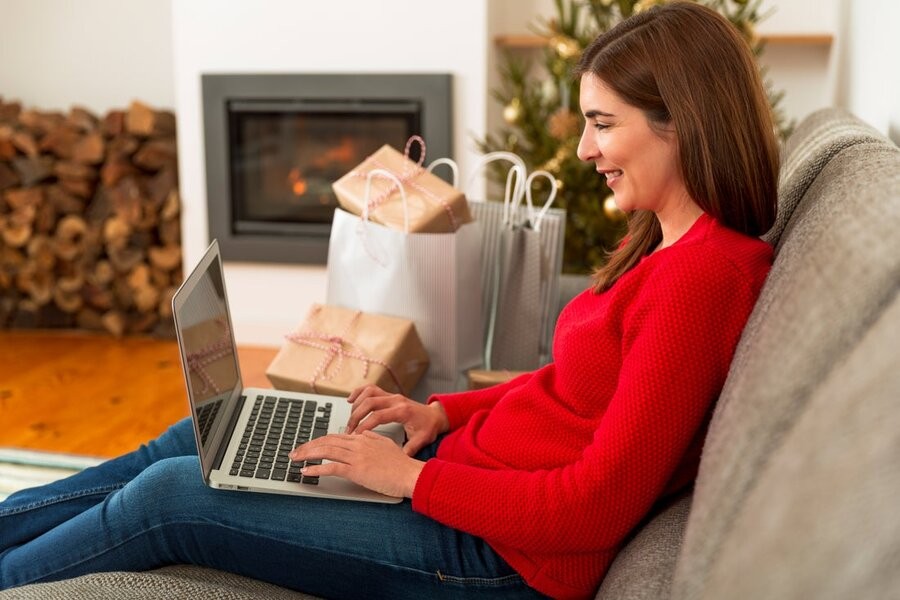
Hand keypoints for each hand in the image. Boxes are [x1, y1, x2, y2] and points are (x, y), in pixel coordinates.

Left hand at [288, 431, 424, 497]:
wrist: (410, 474)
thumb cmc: (401, 464)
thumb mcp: (387, 444)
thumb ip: (374, 437)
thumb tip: (364, 433)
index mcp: (364, 438)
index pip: (335, 436)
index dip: (319, 440)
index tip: (309, 446)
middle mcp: (358, 444)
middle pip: (326, 441)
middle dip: (308, 446)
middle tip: (294, 452)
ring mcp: (357, 456)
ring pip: (326, 451)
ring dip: (307, 454)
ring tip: (294, 459)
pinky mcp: (357, 470)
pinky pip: (331, 467)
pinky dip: (316, 469)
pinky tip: (306, 471)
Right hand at [346, 385, 449, 455]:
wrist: (436, 415)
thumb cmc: (429, 427)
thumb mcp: (422, 440)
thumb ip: (410, 449)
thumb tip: (398, 461)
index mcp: (403, 411)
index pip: (378, 416)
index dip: (365, 425)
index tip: (356, 435)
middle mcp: (396, 400)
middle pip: (370, 402)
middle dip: (356, 416)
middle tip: (349, 429)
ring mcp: (392, 396)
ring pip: (368, 392)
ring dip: (356, 404)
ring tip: (349, 418)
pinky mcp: (389, 395)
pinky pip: (371, 389)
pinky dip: (359, 392)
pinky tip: (351, 399)